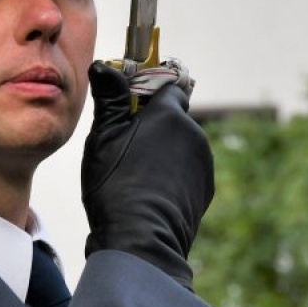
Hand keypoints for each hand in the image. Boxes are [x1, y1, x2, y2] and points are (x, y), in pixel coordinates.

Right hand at [81, 61, 213, 287]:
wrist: (140, 240)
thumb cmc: (116, 186)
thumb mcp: (103, 138)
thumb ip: (109, 99)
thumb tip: (104, 66)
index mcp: (169, 114)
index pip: (167, 85)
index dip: (147, 90)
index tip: (128, 103)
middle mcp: (193, 134)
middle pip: (171, 118)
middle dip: (151, 126)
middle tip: (122, 146)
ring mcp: (202, 163)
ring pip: (178, 146)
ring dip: (161, 152)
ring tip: (133, 175)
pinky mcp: (204, 189)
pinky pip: (184, 172)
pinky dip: (169, 177)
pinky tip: (147, 193)